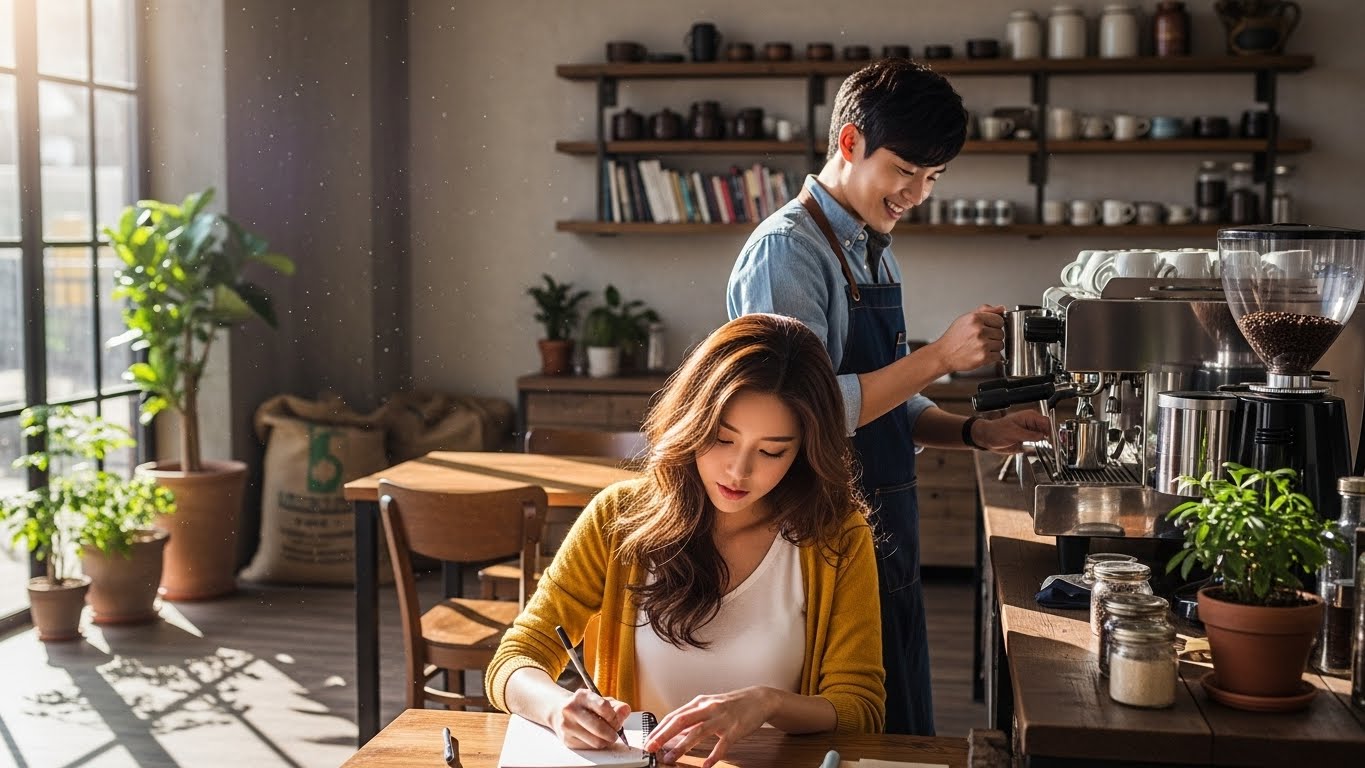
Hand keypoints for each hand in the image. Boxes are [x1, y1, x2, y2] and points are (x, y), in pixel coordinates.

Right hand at [546, 687, 630, 749]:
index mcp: (581, 696)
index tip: (617, 719)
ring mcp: (567, 726)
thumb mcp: (599, 699)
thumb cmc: (584, 706)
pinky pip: (590, 747)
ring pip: (596, 741)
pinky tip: (595, 737)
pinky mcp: (567, 740)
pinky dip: (597, 744)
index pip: (603, 707)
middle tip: (616, 732)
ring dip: (606, 741)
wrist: (558, 711)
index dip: (615, 717)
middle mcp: (571, 710)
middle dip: (613, 733)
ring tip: (607, 735)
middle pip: (600, 728)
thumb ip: (616, 706)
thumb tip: (625, 711)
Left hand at [644, 687, 773, 766]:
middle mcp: (708, 708)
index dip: (659, 728)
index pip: (674, 715)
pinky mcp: (735, 729)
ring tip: (670, 758)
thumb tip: (672, 730)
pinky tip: (706, 765)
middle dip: (664, 735)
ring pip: (698, 732)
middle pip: (681, 721)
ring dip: (682, 746)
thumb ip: (692, 717)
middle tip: (651, 747)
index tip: (648, 740)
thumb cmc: (732, 704)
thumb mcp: (709, 705)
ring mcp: (721, 718)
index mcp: (700, 703)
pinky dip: (713, 755)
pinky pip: (722, 744)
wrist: (759, 699)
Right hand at [925, 305, 1005, 374]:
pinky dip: (991, 357)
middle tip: (981, 339)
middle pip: (1001, 333)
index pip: (1000, 320)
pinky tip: (981, 354)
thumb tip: (1001, 308)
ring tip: (980, 347)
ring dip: (993, 347)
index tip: (988, 329)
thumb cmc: (954, 337)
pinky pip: (998, 356)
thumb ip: (985, 311)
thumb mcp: (966, 318)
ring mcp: (982, 344)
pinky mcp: (983, 357)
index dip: (995, 325)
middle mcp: (979, 330)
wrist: (943, 354)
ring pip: (1000, 345)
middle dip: (993, 337)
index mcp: (975, 318)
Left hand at [972, 410, 1050, 453]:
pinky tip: (1034, 449)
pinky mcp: (1027, 439)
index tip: (1050, 440)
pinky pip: (1038, 444)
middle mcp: (1032, 423)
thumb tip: (1043, 436)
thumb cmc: (997, 431)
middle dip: (1048, 438)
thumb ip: (1030, 435)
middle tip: (1046, 446)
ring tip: (1038, 447)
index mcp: (1029, 417)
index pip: (1046, 422)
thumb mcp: (1014, 433)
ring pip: (1044, 437)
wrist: (988, 438)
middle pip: (1047, 430)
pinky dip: (1038, 447)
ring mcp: (1030, 431)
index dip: (1050, 431)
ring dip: (1044, 443)